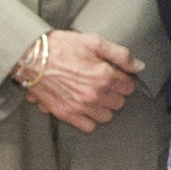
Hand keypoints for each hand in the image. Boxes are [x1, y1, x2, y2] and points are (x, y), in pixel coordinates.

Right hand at [21, 29, 142, 131]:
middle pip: (119, 103)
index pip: (129, 87)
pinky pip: (89, 126)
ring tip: (94, 95)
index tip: (115, 75)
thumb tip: (139, 67)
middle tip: (103, 83)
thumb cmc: (61, 47)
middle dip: (114, 93)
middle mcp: (95, 94)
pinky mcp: (66, 114)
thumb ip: (121, 55)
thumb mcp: (94, 42)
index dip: (123, 79)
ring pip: (106, 116)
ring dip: (103, 107)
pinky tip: (84, 106)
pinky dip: (89, 119)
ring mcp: (81, 107)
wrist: (31, 57)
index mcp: (105, 76)